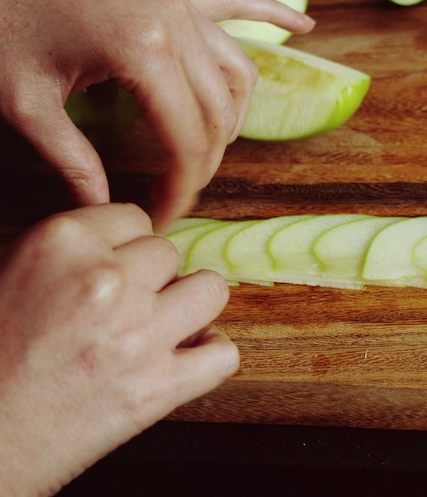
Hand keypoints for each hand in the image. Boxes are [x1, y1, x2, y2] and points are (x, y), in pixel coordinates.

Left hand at [0, 0, 314, 228]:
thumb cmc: (0, 18)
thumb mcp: (23, 100)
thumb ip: (71, 158)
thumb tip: (102, 208)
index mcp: (140, 50)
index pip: (186, 138)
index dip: (182, 187)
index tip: (165, 216)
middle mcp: (175, 23)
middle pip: (219, 113)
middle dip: (204, 164)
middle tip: (178, 194)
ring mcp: (180, 1)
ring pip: (238, 72)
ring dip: (232, 118)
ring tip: (210, 149)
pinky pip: (238, 4)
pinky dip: (274, 14)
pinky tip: (305, 27)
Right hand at [0, 203, 235, 494]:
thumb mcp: (13, 274)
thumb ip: (70, 250)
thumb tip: (122, 242)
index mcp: (61, 244)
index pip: (134, 218)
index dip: (126, 248)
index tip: (116, 269)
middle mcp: (105, 282)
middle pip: (170, 254)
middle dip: (152, 278)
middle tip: (127, 305)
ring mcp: (138, 336)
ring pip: (211, 290)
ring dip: (192, 306)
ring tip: (165, 323)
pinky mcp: (158, 388)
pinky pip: (224, 354)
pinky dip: (211, 356)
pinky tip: (185, 358)